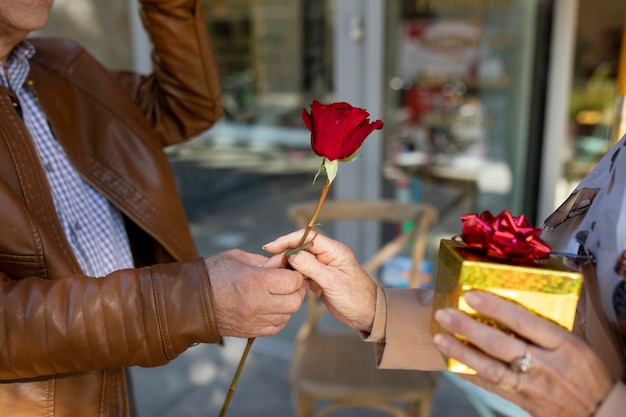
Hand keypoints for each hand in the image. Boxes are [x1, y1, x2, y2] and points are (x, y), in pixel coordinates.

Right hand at [205, 249, 305, 337]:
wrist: (189, 301)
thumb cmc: (213, 274)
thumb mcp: (238, 258)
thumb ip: (264, 260)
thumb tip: (284, 262)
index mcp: (255, 281)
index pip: (292, 281)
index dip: (295, 274)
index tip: (290, 269)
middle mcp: (257, 303)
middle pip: (295, 301)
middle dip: (296, 290)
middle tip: (288, 282)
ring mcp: (255, 321)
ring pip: (288, 315)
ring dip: (288, 303)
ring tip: (278, 293)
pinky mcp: (251, 332)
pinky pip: (277, 326)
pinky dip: (279, 316)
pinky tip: (271, 306)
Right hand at [264, 230, 377, 332]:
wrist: (368, 315)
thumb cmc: (357, 297)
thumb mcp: (333, 282)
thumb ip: (312, 267)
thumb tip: (292, 254)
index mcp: (334, 250)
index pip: (307, 237)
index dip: (287, 240)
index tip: (271, 248)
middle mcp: (327, 256)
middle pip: (300, 249)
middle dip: (283, 255)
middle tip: (268, 267)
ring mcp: (323, 268)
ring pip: (299, 262)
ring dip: (286, 267)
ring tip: (272, 275)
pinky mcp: (320, 280)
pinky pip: (302, 274)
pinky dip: (292, 278)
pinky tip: (284, 283)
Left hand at [433, 290, 613, 416]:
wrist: (599, 413)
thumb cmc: (587, 372)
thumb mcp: (578, 342)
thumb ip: (551, 322)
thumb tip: (526, 292)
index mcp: (562, 344)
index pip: (524, 321)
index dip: (495, 308)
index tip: (471, 294)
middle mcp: (545, 364)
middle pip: (501, 344)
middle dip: (468, 327)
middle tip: (444, 313)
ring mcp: (532, 385)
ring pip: (491, 368)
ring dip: (461, 352)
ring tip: (439, 337)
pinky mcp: (522, 401)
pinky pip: (491, 386)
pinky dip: (469, 374)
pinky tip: (451, 363)